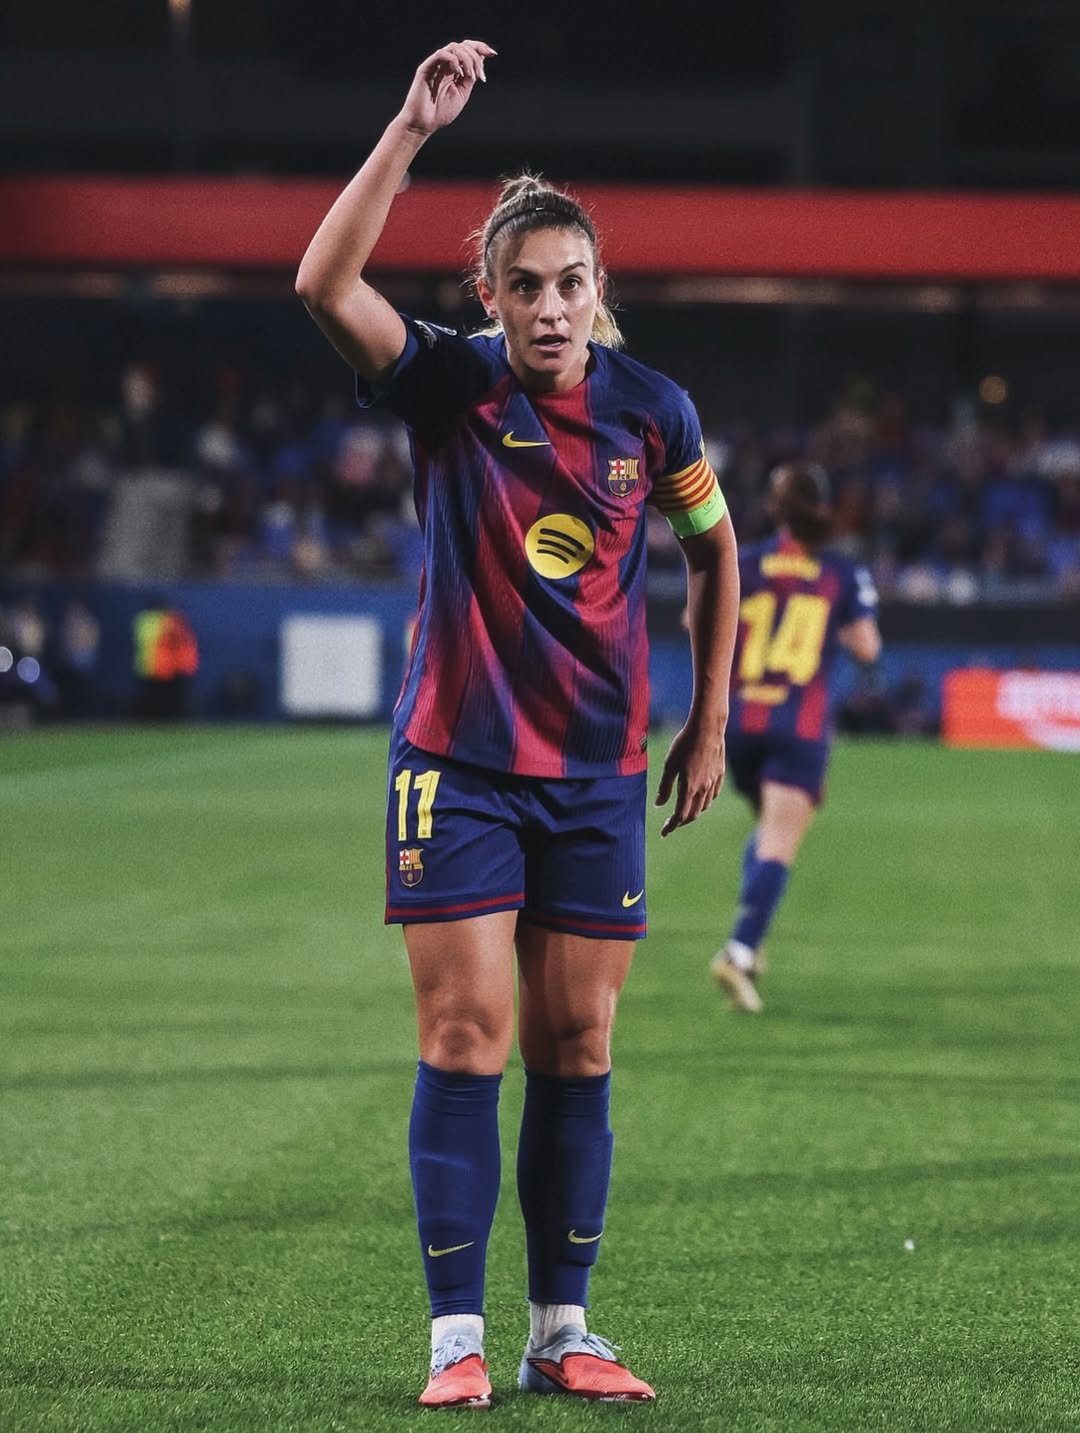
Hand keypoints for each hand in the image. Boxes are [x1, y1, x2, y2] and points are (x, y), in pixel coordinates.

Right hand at [398, 40, 495, 136]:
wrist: (424, 124)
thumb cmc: (441, 112)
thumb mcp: (462, 93)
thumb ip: (469, 77)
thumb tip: (481, 62)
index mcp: (454, 69)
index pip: (468, 49)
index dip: (481, 48)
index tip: (493, 54)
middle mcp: (445, 64)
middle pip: (463, 45)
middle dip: (476, 57)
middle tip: (480, 76)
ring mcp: (436, 65)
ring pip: (454, 47)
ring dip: (467, 59)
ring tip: (471, 76)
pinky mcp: (426, 68)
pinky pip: (441, 54)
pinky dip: (453, 60)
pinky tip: (458, 73)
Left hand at [654, 721, 725, 836]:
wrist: (708, 727)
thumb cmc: (685, 743)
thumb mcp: (669, 764)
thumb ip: (665, 786)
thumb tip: (659, 804)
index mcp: (689, 787)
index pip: (680, 815)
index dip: (671, 826)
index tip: (664, 833)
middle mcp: (703, 788)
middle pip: (693, 814)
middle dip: (681, 822)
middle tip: (671, 824)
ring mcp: (714, 781)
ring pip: (704, 805)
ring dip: (693, 812)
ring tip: (684, 811)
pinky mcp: (720, 773)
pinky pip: (714, 794)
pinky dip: (705, 801)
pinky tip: (700, 798)